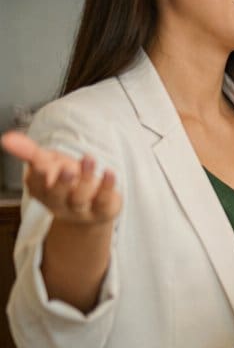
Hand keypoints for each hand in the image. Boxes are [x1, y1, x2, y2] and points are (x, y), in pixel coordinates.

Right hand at [2, 130, 120, 227]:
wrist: (94, 209)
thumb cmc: (68, 182)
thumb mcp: (49, 164)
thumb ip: (30, 152)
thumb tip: (7, 137)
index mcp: (42, 192)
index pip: (36, 184)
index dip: (38, 174)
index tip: (40, 160)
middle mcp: (59, 203)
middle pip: (56, 195)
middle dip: (60, 182)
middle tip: (65, 169)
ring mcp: (81, 210)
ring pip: (80, 197)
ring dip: (85, 177)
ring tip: (89, 158)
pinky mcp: (102, 210)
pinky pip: (104, 199)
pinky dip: (107, 186)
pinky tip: (109, 172)